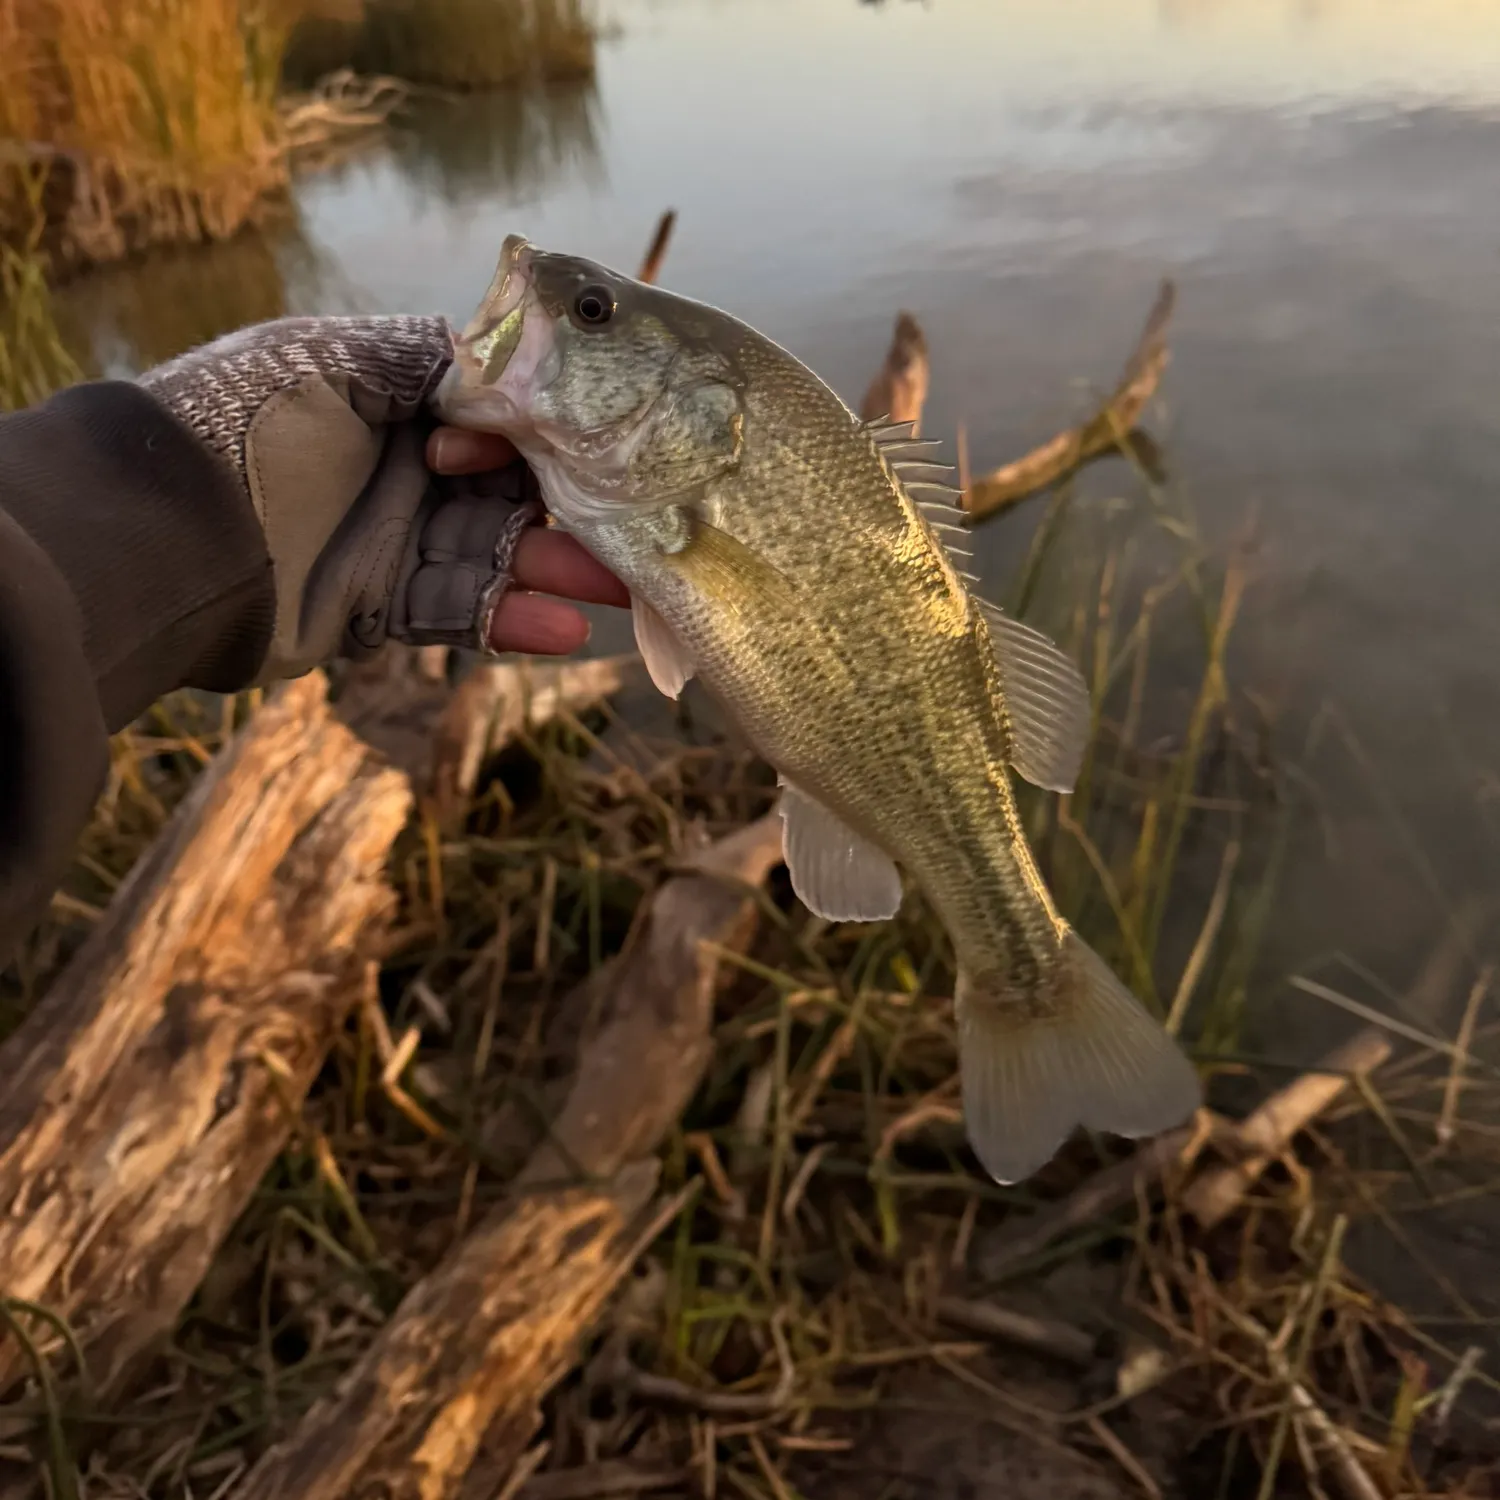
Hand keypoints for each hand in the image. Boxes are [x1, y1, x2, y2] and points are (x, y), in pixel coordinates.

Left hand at [138, 314, 625, 681]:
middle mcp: (401, 470)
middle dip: (576, 508)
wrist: (168, 538)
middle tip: (646, 527)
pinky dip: (512, 622)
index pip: (495, 416)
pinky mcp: (381, 609)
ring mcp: (393, 542)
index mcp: (393, 403)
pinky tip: (568, 631)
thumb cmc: (248, 427)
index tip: (586, 443)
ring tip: (626, 590)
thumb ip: (426, 360)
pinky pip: (461, 613)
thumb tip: (511, 353)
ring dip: (559, 571)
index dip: (543, 429)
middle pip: (510, 490)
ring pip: (497, 556)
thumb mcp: (336, 363)